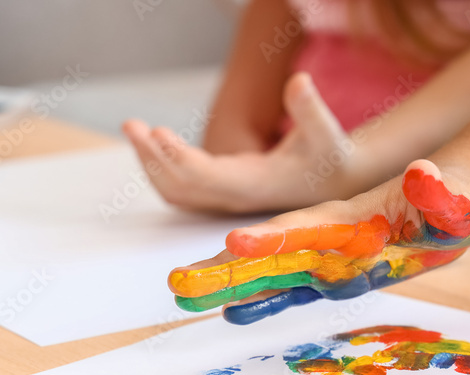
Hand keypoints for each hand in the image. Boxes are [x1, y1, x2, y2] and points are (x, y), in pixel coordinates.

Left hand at [122, 73, 360, 212]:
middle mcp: (237, 197)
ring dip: (152, 164)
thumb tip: (299, 81)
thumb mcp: (326, 130)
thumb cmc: (330, 155)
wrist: (337, 180)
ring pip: (177, 192)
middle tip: (133, 125)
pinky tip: (152, 146)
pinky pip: (182, 190)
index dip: (180, 158)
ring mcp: (227, 198)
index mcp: (256, 185)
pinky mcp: (223, 193)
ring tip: (136, 130)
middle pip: (182, 188)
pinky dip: (161, 170)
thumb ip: (311, 108)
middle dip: (154, 158)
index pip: (208, 178)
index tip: (158, 132)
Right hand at [166, 159, 469, 323]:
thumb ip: (438, 192)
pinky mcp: (338, 271)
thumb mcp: (456, 196)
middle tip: (180, 284)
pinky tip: (236, 311)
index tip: (234, 242)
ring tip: (188, 298)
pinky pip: (296, 288)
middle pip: (272, 251)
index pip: (307, 226)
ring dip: (233, 285)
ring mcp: (330, 254)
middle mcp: (331, 234)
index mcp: (353, 216)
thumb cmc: (460, 197)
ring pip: (273, 271)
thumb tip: (424, 175)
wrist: (455, 197)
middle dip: (228, 267)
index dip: (274, 235)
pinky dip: (265, 298)